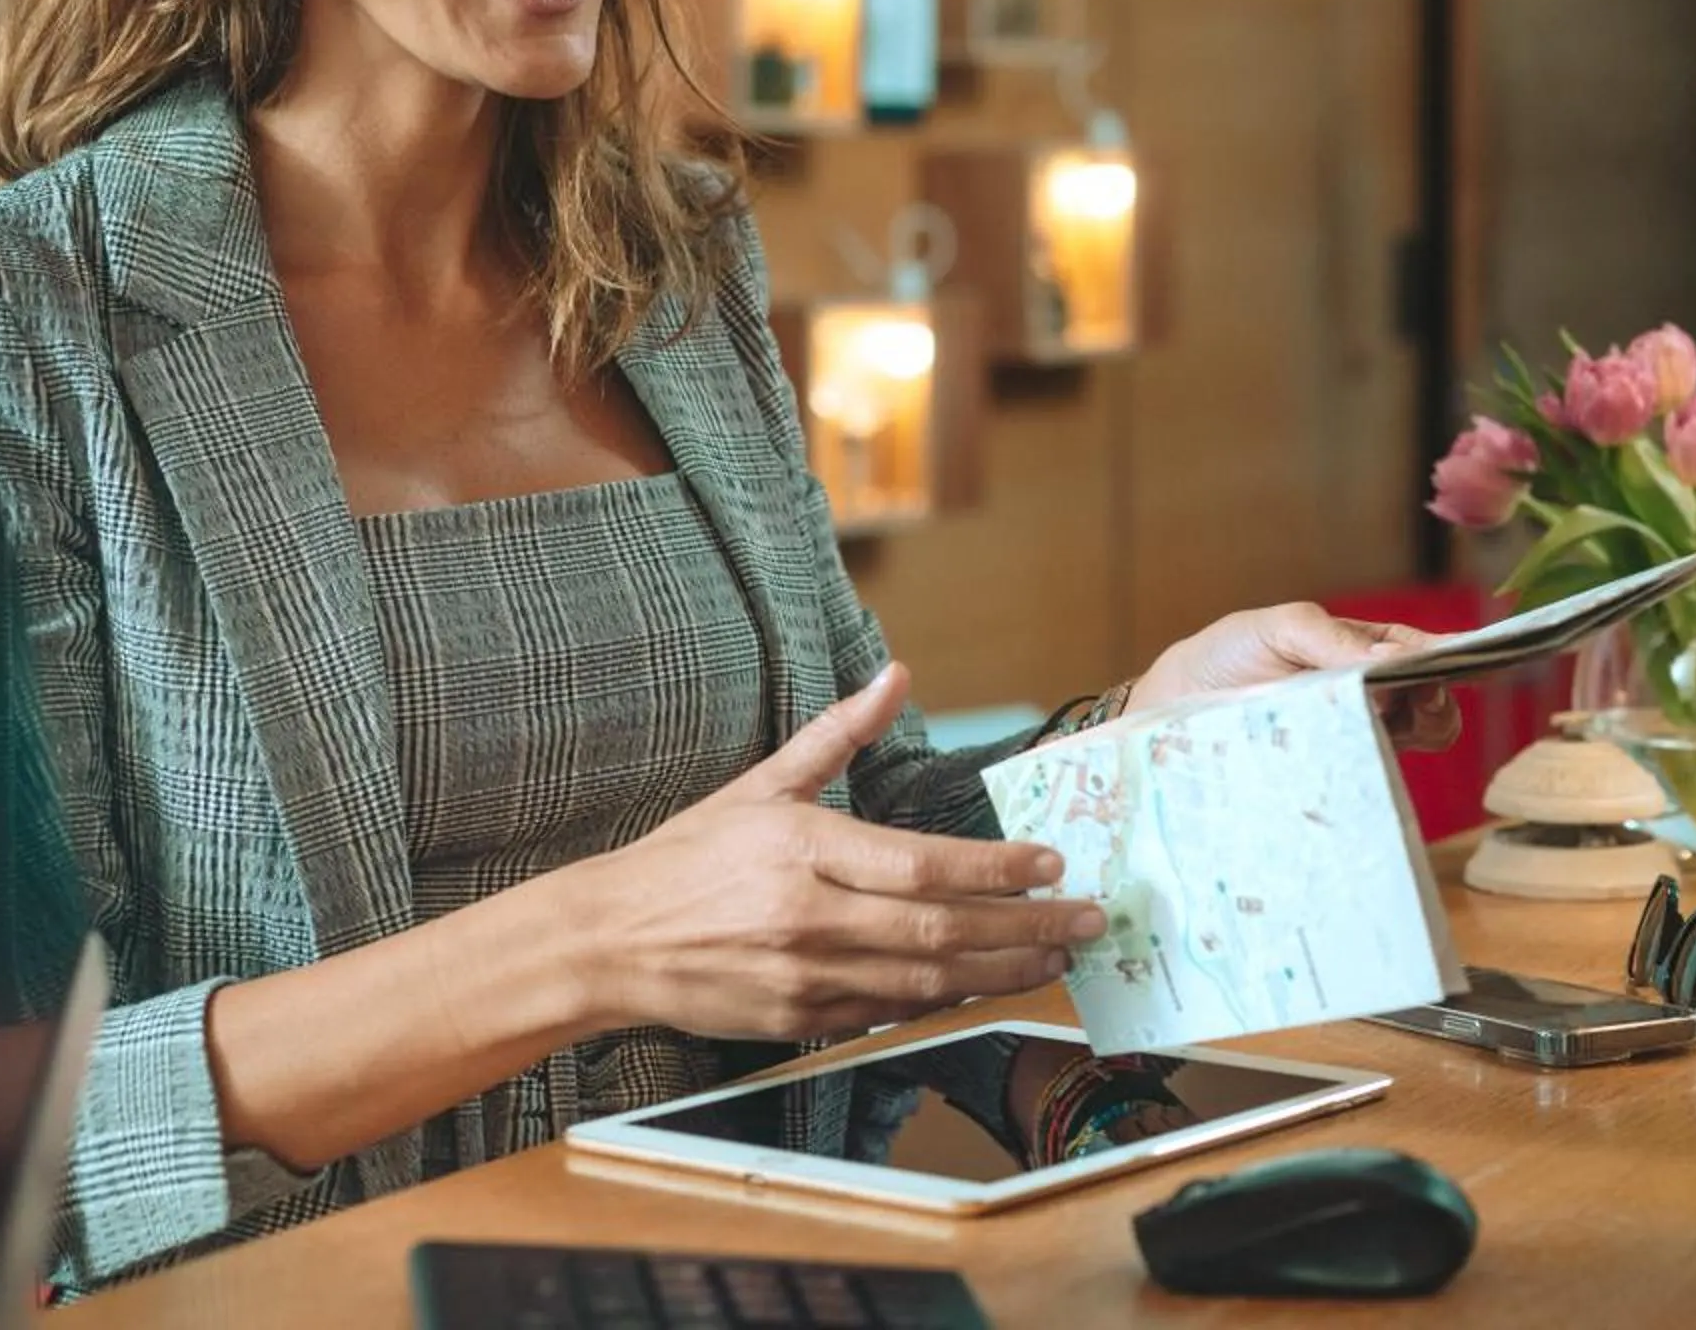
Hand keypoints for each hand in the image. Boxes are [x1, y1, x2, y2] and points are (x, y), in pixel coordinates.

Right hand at [552, 662, 1106, 1039]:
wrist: (610, 941)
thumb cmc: (690, 856)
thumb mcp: (762, 784)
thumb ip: (837, 735)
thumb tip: (895, 675)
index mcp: (804, 848)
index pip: (921, 864)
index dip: (995, 869)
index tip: (1051, 864)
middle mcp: (809, 917)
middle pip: (939, 929)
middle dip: (1024, 929)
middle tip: (1085, 922)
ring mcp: (805, 977)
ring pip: (925, 980)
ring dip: (1000, 971)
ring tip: (1055, 958)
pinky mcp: (799, 1020)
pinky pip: (890, 1013)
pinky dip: (944, 1000)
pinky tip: (986, 984)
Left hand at [1124, 603, 1462, 751]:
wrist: (1171, 711)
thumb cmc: (1226, 656)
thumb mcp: (1277, 628)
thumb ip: (1330, 638)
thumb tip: (1392, 659)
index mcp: (1362, 651)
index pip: (1425, 651)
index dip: (1457, 654)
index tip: (1479, 661)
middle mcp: (1369, 697)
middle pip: (1433, 700)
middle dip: (1439, 698)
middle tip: (1417, 700)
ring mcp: (1354, 738)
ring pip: (1415, 740)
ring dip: (1419, 730)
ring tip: (1391, 722)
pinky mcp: (1334, 777)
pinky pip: (1374, 776)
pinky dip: (1384, 766)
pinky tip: (1372, 756)